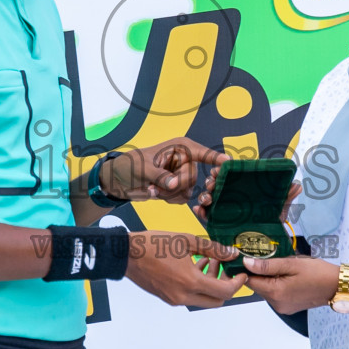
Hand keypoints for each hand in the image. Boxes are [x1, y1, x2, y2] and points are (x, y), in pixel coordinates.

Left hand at [102, 138, 228, 204]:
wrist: (121, 180)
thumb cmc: (132, 165)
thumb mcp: (143, 168)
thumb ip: (160, 176)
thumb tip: (174, 185)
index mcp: (180, 148)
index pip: (201, 153)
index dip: (214, 158)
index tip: (228, 162)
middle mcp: (185, 161)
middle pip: (192, 178)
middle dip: (173, 186)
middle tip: (155, 186)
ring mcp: (182, 176)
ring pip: (187, 191)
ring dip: (168, 194)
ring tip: (152, 188)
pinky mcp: (178, 188)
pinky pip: (182, 199)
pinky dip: (168, 199)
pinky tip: (156, 193)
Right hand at [127, 232, 245, 307]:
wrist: (126, 254)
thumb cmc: (154, 244)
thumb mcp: (186, 240)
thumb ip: (213, 248)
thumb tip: (232, 253)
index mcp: (190, 282)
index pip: (224, 292)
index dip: (237, 283)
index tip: (241, 273)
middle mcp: (183, 296)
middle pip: (216, 301)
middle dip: (225, 286)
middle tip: (226, 269)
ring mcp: (174, 299)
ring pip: (203, 299)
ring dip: (211, 285)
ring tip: (208, 262)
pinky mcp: (167, 298)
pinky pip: (190, 297)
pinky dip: (198, 286)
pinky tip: (194, 266)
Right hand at [193, 176, 302, 223]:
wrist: (268, 244)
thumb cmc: (271, 222)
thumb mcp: (279, 208)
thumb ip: (286, 196)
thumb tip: (297, 185)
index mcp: (242, 190)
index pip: (230, 176)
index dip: (223, 169)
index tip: (221, 167)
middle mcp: (230, 198)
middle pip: (216, 185)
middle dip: (212, 181)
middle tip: (213, 183)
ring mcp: (222, 210)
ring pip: (209, 198)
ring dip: (205, 195)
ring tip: (208, 198)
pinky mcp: (218, 223)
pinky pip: (206, 216)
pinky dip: (200, 211)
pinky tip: (199, 209)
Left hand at [243, 255, 339, 314]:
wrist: (337, 286)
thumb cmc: (317, 272)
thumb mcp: (292, 264)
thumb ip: (267, 265)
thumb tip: (246, 263)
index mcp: (276, 293)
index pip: (250, 281)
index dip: (248, 269)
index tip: (253, 257)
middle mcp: (276, 304)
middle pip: (258, 286)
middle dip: (261, 273)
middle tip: (274, 260)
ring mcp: (282, 307)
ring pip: (266, 290)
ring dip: (269, 279)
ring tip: (285, 268)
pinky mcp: (288, 307)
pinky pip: (275, 295)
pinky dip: (277, 285)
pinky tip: (289, 277)